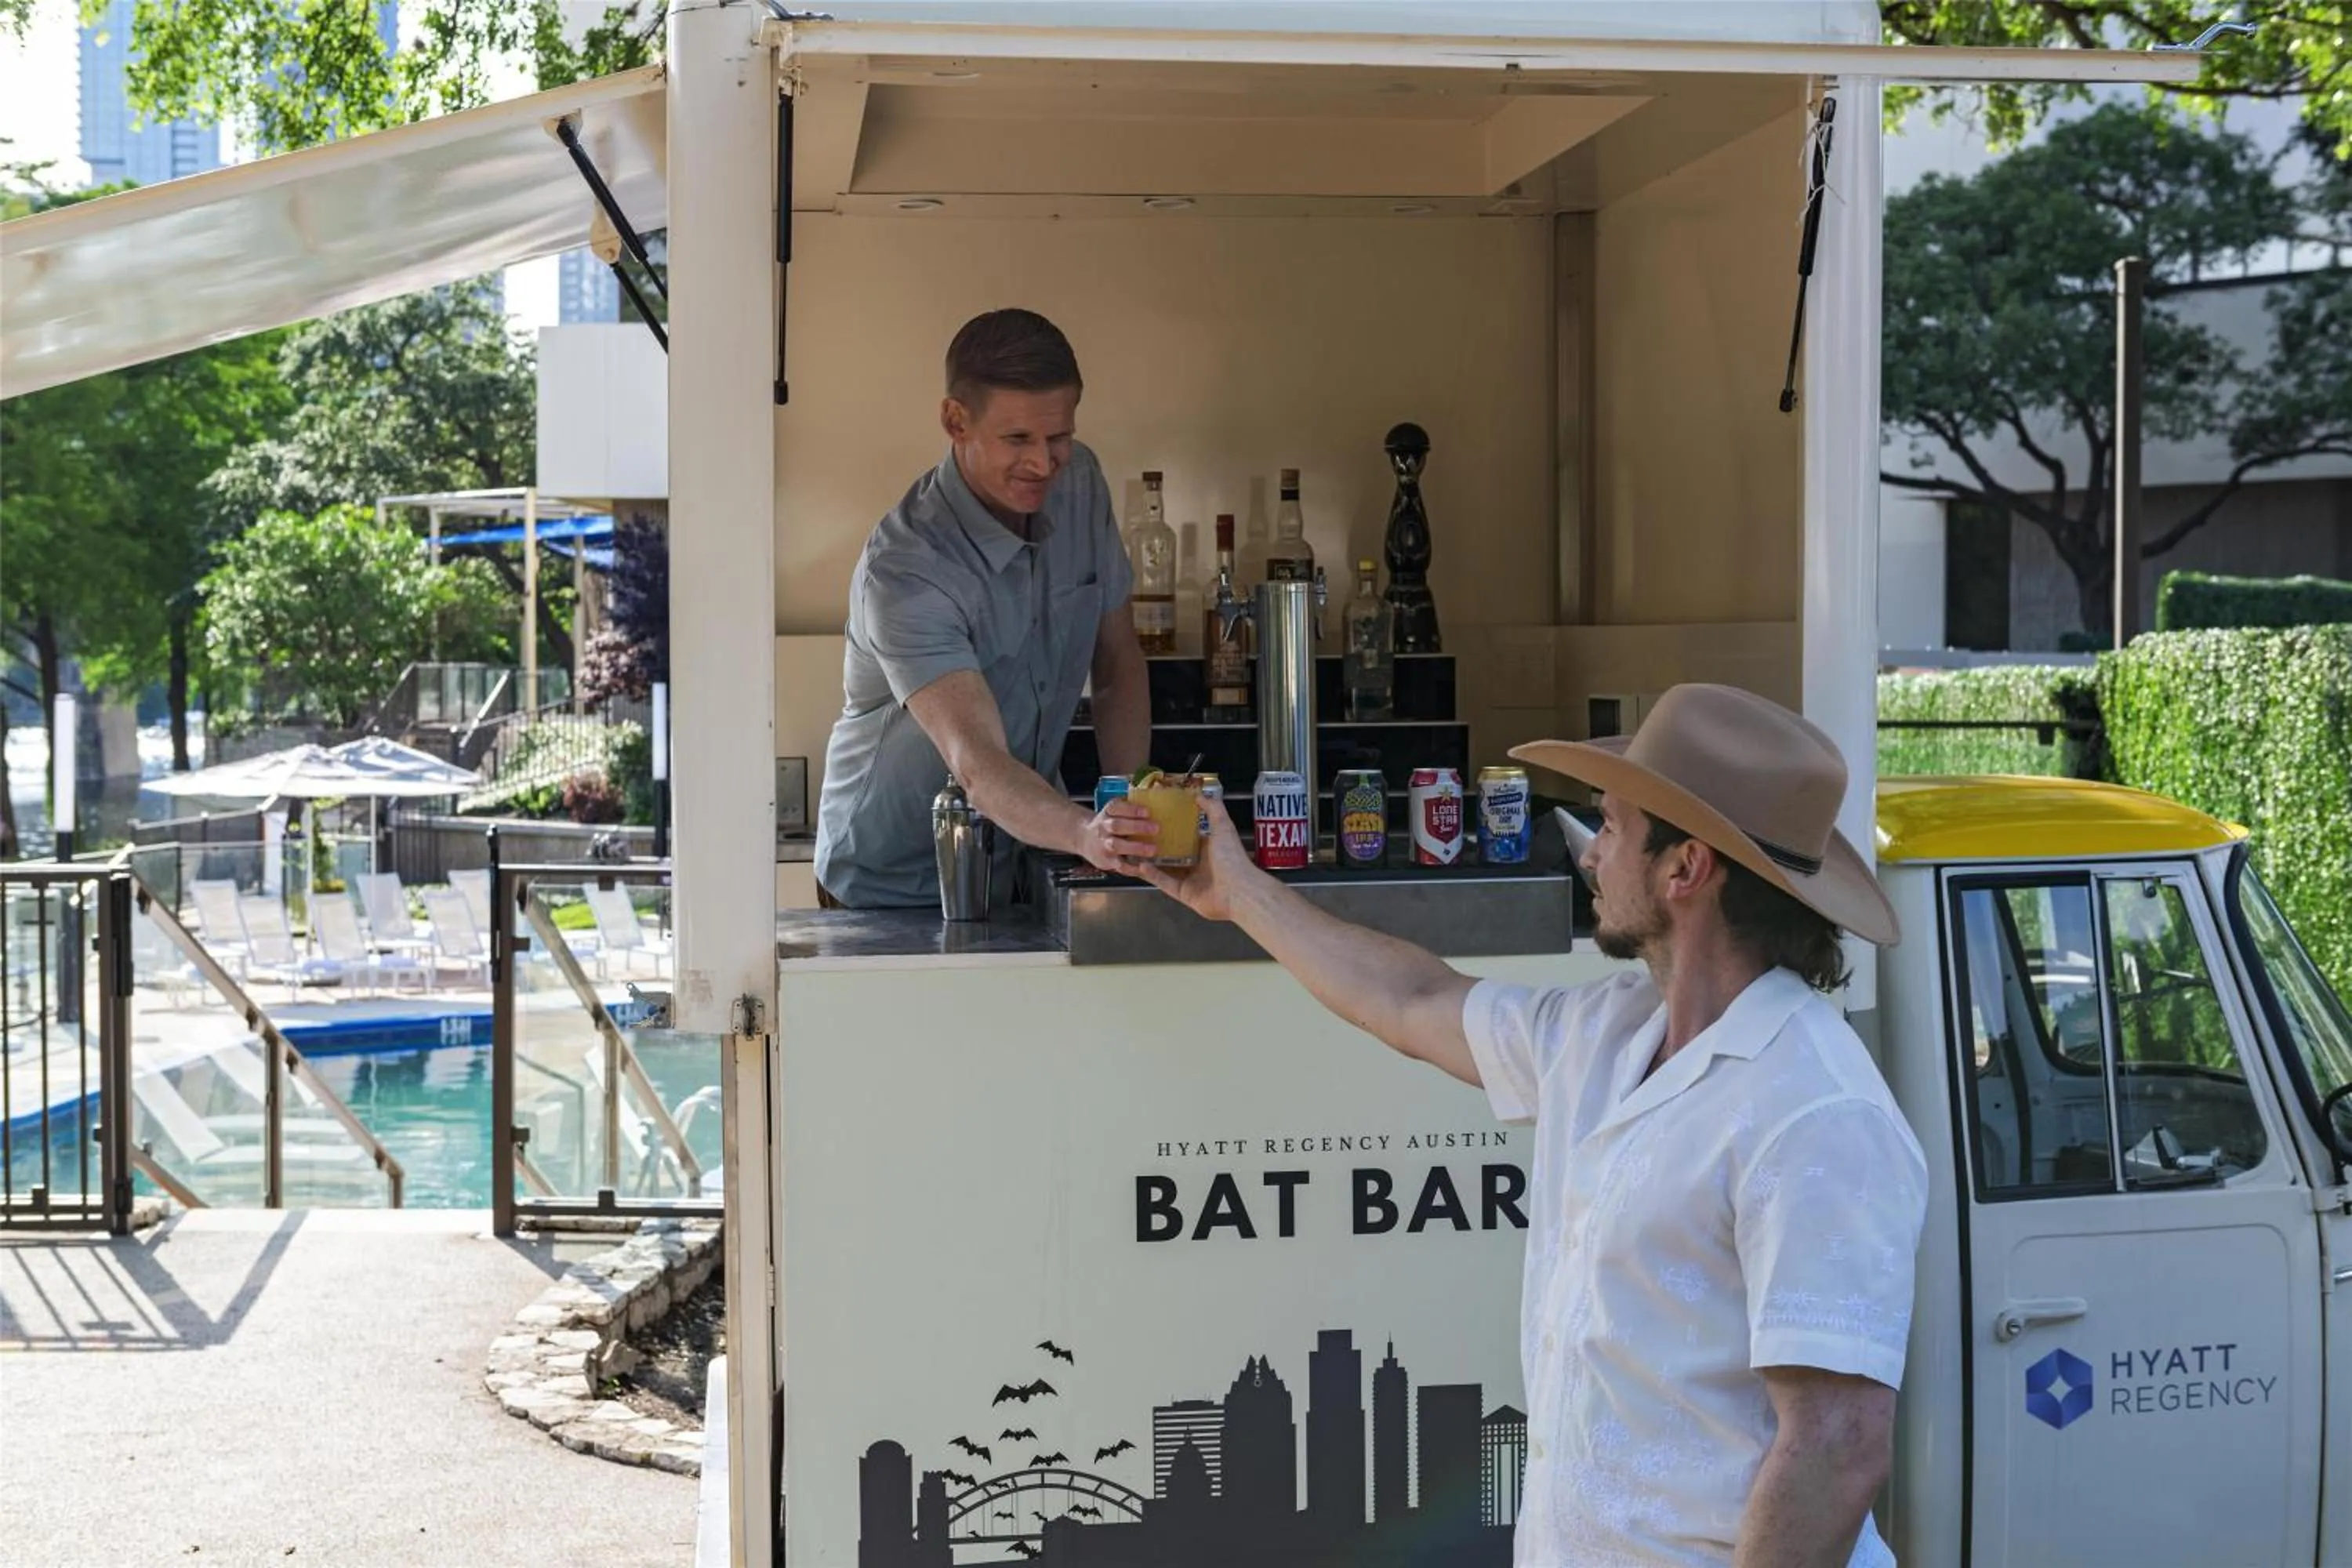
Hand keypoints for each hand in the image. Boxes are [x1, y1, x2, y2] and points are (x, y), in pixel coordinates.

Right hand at [1077, 799, 1158, 874]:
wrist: (1085, 839)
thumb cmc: (1109, 823)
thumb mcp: (1115, 811)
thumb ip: (1131, 807)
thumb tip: (1157, 798)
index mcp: (1107, 812)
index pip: (1116, 808)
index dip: (1131, 810)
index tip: (1147, 811)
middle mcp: (1103, 828)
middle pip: (1117, 826)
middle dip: (1137, 827)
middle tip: (1156, 828)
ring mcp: (1104, 845)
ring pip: (1117, 846)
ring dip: (1136, 848)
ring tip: (1152, 849)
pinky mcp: (1107, 861)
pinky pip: (1120, 866)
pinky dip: (1133, 868)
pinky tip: (1146, 867)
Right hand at [1137, 796, 1259, 921]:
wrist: (1238, 891)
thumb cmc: (1230, 857)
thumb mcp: (1223, 826)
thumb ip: (1213, 808)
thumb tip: (1199, 795)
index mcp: (1207, 847)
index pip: (1185, 836)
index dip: (1172, 828)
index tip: (1155, 818)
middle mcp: (1197, 863)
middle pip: (1173, 853)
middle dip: (1157, 845)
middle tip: (1138, 835)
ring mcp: (1189, 879)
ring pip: (1165, 869)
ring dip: (1150, 860)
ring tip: (1134, 850)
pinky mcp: (1183, 893)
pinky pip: (1165, 883)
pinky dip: (1153, 875)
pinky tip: (1140, 866)